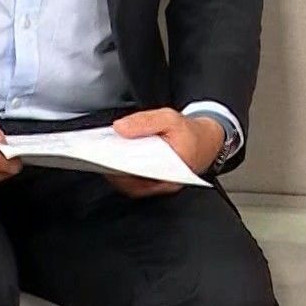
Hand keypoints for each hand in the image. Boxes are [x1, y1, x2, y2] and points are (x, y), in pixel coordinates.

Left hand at [105, 108, 224, 198]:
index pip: (141, 175)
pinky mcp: (152, 184)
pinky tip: (113, 160)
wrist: (206, 142)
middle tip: (100, 157)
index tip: (106, 157)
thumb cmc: (190, 133)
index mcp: (171, 172)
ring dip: (115, 172)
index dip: (122, 169)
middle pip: (133, 183)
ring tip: (102, 157)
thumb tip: (119, 128)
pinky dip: (121, 172)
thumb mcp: (170, 119)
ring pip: (131, 185)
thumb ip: (146, 122)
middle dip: (115, 170)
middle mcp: (164, 184)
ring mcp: (157, 186)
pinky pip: (133, 183)